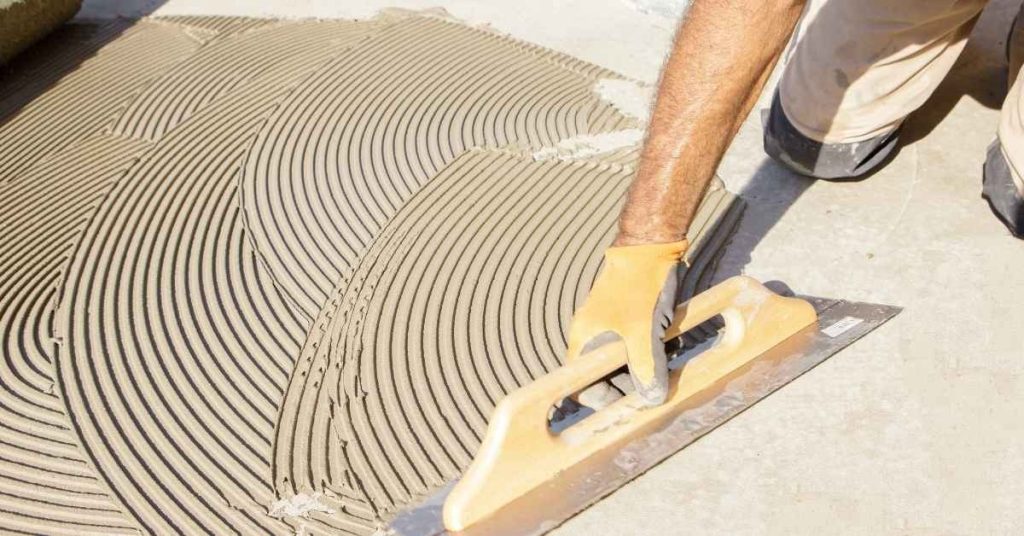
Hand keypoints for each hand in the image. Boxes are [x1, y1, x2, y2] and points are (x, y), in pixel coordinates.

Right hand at [567, 240, 687, 405]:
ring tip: (665, 368)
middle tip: (655, 391)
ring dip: (643, 369)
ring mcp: (610, 326)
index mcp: (584, 340)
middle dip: (630, 385)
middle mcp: (592, 336)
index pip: (583, 385)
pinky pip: (635, 345)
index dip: (605, 400)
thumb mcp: (642, 332)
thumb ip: (646, 368)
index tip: (630, 408)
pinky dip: (650, 352)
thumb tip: (652, 400)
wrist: (650, 247)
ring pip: (623, 361)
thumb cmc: (638, 287)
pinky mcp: (627, 318)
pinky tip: (667, 348)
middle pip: (605, 375)